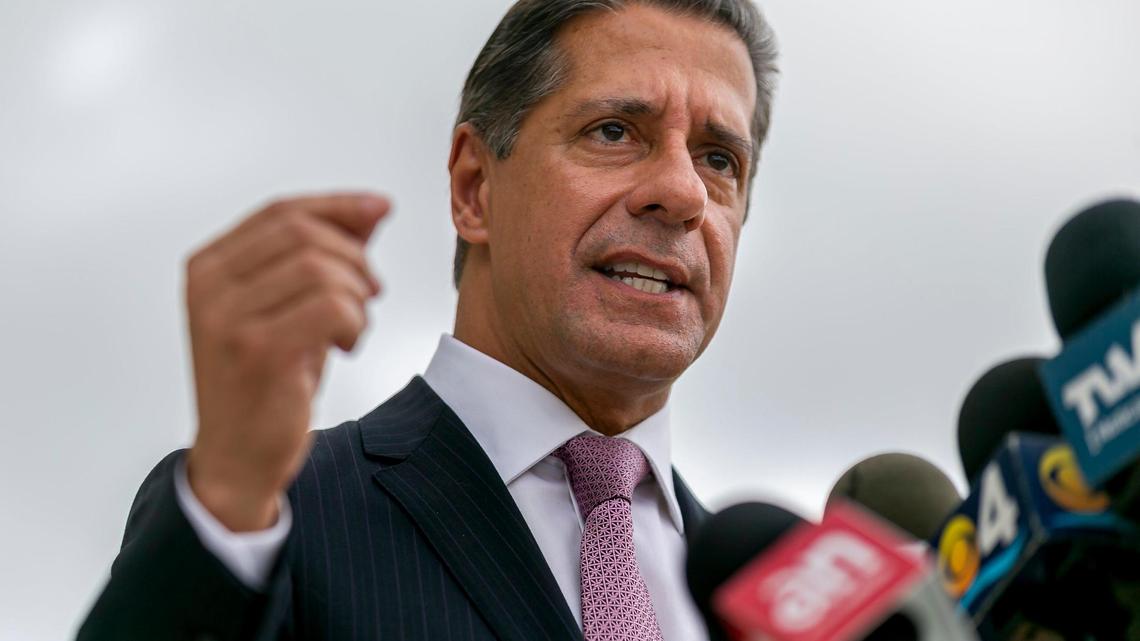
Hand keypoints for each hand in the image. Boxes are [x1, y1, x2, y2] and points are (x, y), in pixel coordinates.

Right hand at [184, 193, 388, 530]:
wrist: (238, 457)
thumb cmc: (269, 380)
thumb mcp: (295, 305)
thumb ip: (325, 254)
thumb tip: (372, 207)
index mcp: (209, 266)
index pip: (281, 211)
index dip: (337, 205)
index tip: (379, 208)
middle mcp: (209, 286)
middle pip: (303, 233)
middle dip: (353, 258)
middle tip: (369, 294)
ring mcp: (227, 318)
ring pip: (321, 269)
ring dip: (356, 297)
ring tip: (352, 328)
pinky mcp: (258, 350)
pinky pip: (332, 307)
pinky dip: (355, 323)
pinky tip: (346, 346)